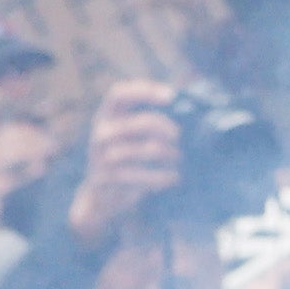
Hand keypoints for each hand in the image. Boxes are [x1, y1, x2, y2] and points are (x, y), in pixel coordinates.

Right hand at [69, 80, 185, 240]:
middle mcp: (101, 132)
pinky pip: (142, 175)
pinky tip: (174, 177)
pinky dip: (163, 176)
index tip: (172, 96)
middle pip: (143, 123)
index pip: (119, 93)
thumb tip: (188, 107)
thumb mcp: (132, 137)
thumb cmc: (127, 160)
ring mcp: (101, 155)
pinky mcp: (106, 178)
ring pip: (147, 150)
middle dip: (169, 129)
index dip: (144, 91)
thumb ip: (151, 121)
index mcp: (106, 116)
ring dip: (170, 154)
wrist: (103, 197)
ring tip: (179, 158)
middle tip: (180, 137)